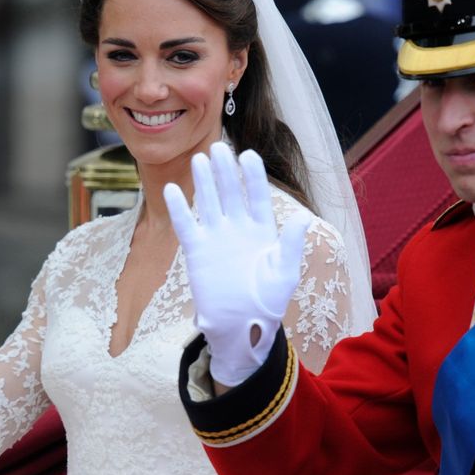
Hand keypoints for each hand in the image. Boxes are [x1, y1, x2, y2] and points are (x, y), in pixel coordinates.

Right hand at [164, 143, 310, 386]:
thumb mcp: (285, 274)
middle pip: (231, 192)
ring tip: (199, 159)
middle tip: (218, 147)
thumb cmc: (268, 302)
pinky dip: (179, 208)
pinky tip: (172, 190)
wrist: (241, 327)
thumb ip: (291, 245)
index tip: (248, 156)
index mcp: (262, 230)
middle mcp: (238, 228)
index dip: (253, 176)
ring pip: (208, 202)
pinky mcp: (197, 251)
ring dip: (204, 182)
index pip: (257, 196)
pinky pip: (186, 225)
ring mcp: (216, 237)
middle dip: (225, 170)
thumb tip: (302, 218)